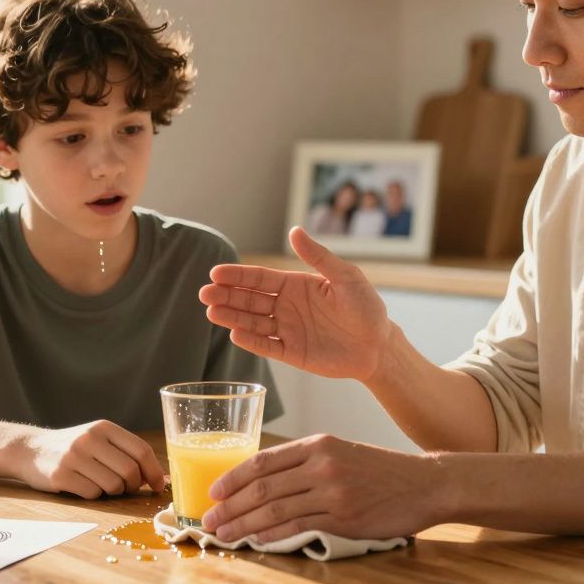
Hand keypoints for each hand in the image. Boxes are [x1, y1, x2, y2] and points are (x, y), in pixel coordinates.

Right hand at [12, 420, 165, 499]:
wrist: (31, 450)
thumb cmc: (75, 449)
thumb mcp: (100, 440)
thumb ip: (127, 453)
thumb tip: (162, 478)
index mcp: (104, 427)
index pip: (141, 450)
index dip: (154, 471)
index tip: (158, 485)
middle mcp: (89, 439)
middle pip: (130, 471)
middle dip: (134, 485)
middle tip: (127, 488)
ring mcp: (73, 457)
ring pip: (113, 485)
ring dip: (114, 492)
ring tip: (103, 485)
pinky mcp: (60, 475)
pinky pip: (92, 494)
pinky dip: (94, 495)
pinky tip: (84, 486)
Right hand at [199, 227, 391, 381]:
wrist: (378, 346)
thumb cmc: (366, 308)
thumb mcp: (346, 277)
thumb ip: (319, 257)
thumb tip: (294, 230)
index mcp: (296, 285)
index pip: (260, 278)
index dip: (238, 275)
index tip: (215, 273)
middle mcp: (286, 306)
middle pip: (249, 299)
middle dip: (226, 296)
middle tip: (204, 294)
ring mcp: (287, 330)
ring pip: (252, 322)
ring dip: (232, 317)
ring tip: (211, 312)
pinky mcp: (291, 352)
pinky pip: (267, 346)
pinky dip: (251, 341)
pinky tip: (234, 334)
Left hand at [201, 434, 439, 542]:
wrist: (424, 483)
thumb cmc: (381, 471)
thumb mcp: (341, 453)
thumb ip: (307, 463)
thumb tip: (266, 482)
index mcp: (317, 444)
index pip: (263, 460)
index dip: (233, 477)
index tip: (213, 492)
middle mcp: (321, 463)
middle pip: (262, 485)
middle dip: (230, 505)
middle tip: (208, 521)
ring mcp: (332, 490)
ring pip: (274, 507)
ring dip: (243, 524)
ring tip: (224, 535)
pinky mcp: (343, 516)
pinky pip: (298, 525)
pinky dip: (273, 534)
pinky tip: (256, 541)